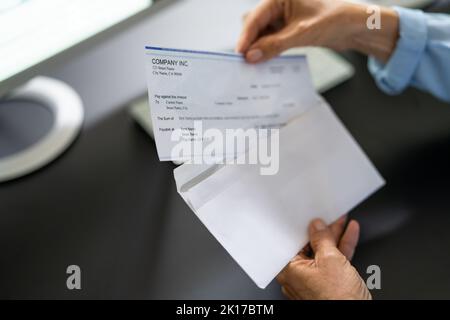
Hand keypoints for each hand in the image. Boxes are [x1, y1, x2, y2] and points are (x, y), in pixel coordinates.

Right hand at [236, 0, 398, 62]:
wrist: (355, 27)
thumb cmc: (334, 19)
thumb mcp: (301, 33)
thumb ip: (274, 45)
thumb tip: (251, 56)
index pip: (254, 18)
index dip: (245, 37)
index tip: (239, 54)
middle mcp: (278, 5)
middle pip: (254, 25)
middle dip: (250, 43)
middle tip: (246, 62)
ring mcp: (282, 18)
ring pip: (261, 34)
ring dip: (259, 48)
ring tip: (256, 65)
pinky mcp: (287, 29)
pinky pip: (271, 40)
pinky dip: (268, 51)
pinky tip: (266, 61)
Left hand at [277, 217, 370, 299]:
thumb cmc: (336, 299)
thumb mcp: (331, 259)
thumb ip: (323, 239)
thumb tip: (318, 227)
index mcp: (288, 270)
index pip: (293, 241)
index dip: (304, 227)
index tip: (313, 216)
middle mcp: (297, 277)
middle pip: (309, 246)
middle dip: (323, 231)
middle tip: (330, 216)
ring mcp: (313, 282)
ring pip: (323, 253)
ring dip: (335, 237)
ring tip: (342, 220)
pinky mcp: (327, 286)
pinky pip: (333, 263)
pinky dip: (342, 249)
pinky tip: (349, 234)